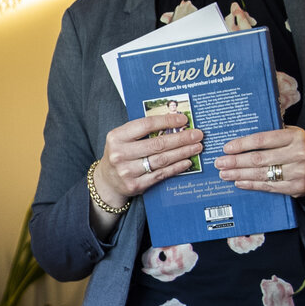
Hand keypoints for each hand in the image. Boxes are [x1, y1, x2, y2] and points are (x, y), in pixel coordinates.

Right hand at [89, 112, 205, 206]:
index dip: (167, 121)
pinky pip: (161, 174)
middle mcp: (120, 154)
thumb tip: (174, 122)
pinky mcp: (136, 185)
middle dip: (181, 138)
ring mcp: (127, 171)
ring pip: (162, 160)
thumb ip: (142, 130)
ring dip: (182, 152)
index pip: (146, 125)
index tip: (184, 120)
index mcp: (116, 137)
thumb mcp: (123, 138)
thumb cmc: (120, 154)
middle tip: (197, 135)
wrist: (107, 180)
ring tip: (196, 147)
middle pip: (157, 144)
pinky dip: (176, 167)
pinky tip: (187, 161)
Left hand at [214, 126, 304, 195]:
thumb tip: (241, 135)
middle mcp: (298, 154)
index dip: (243, 144)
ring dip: (239, 175)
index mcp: (295, 137)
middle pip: (259, 159)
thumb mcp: (292, 134)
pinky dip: (251, 185)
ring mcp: (298, 173)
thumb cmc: (300, 147)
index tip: (227, 148)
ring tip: (224, 173)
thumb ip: (273, 134)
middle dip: (236, 161)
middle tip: (219, 163)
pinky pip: (268, 187)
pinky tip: (238, 182)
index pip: (263, 139)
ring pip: (261, 174)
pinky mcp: (296, 188)